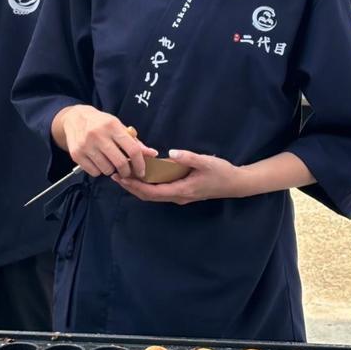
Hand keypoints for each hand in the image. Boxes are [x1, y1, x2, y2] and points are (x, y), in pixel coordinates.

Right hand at [56, 105, 156, 178]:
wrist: (74, 118)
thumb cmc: (101, 123)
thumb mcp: (118, 126)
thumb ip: (135, 141)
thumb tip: (152, 154)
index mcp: (112, 126)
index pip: (132, 149)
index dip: (140, 163)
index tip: (142, 171)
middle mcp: (98, 135)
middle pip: (120, 163)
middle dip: (127, 172)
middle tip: (127, 171)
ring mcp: (86, 145)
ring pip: (107, 169)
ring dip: (112, 170)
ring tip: (109, 162)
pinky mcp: (76, 154)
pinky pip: (94, 172)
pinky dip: (99, 171)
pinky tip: (98, 161)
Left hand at [112, 149, 250, 204]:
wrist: (235, 184)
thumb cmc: (222, 173)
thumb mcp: (206, 162)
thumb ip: (188, 157)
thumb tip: (171, 152)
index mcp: (181, 190)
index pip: (151, 192)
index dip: (135, 186)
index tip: (121, 177)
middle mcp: (178, 197)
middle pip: (148, 196)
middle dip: (131, 187)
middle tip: (115, 176)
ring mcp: (180, 196)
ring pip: (153, 195)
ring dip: (138, 187)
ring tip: (124, 175)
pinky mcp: (182, 192)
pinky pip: (160, 191)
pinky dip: (148, 185)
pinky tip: (143, 175)